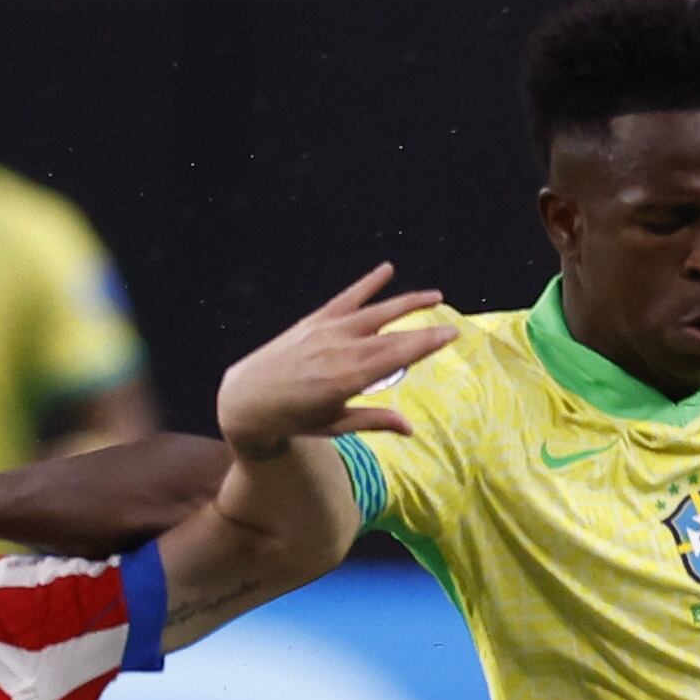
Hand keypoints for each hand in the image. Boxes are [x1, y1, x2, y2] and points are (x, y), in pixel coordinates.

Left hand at [216, 264, 456, 457]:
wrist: (247, 400)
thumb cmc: (293, 419)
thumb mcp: (334, 425)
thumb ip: (374, 421)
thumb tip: (411, 429)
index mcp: (349, 378)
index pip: (398, 355)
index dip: (427, 343)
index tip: (451, 334)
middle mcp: (341, 349)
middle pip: (392, 334)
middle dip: (424, 326)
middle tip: (451, 320)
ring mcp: (327, 331)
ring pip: (374, 311)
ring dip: (405, 301)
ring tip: (433, 295)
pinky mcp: (314, 321)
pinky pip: (346, 298)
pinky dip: (366, 284)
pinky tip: (386, 270)